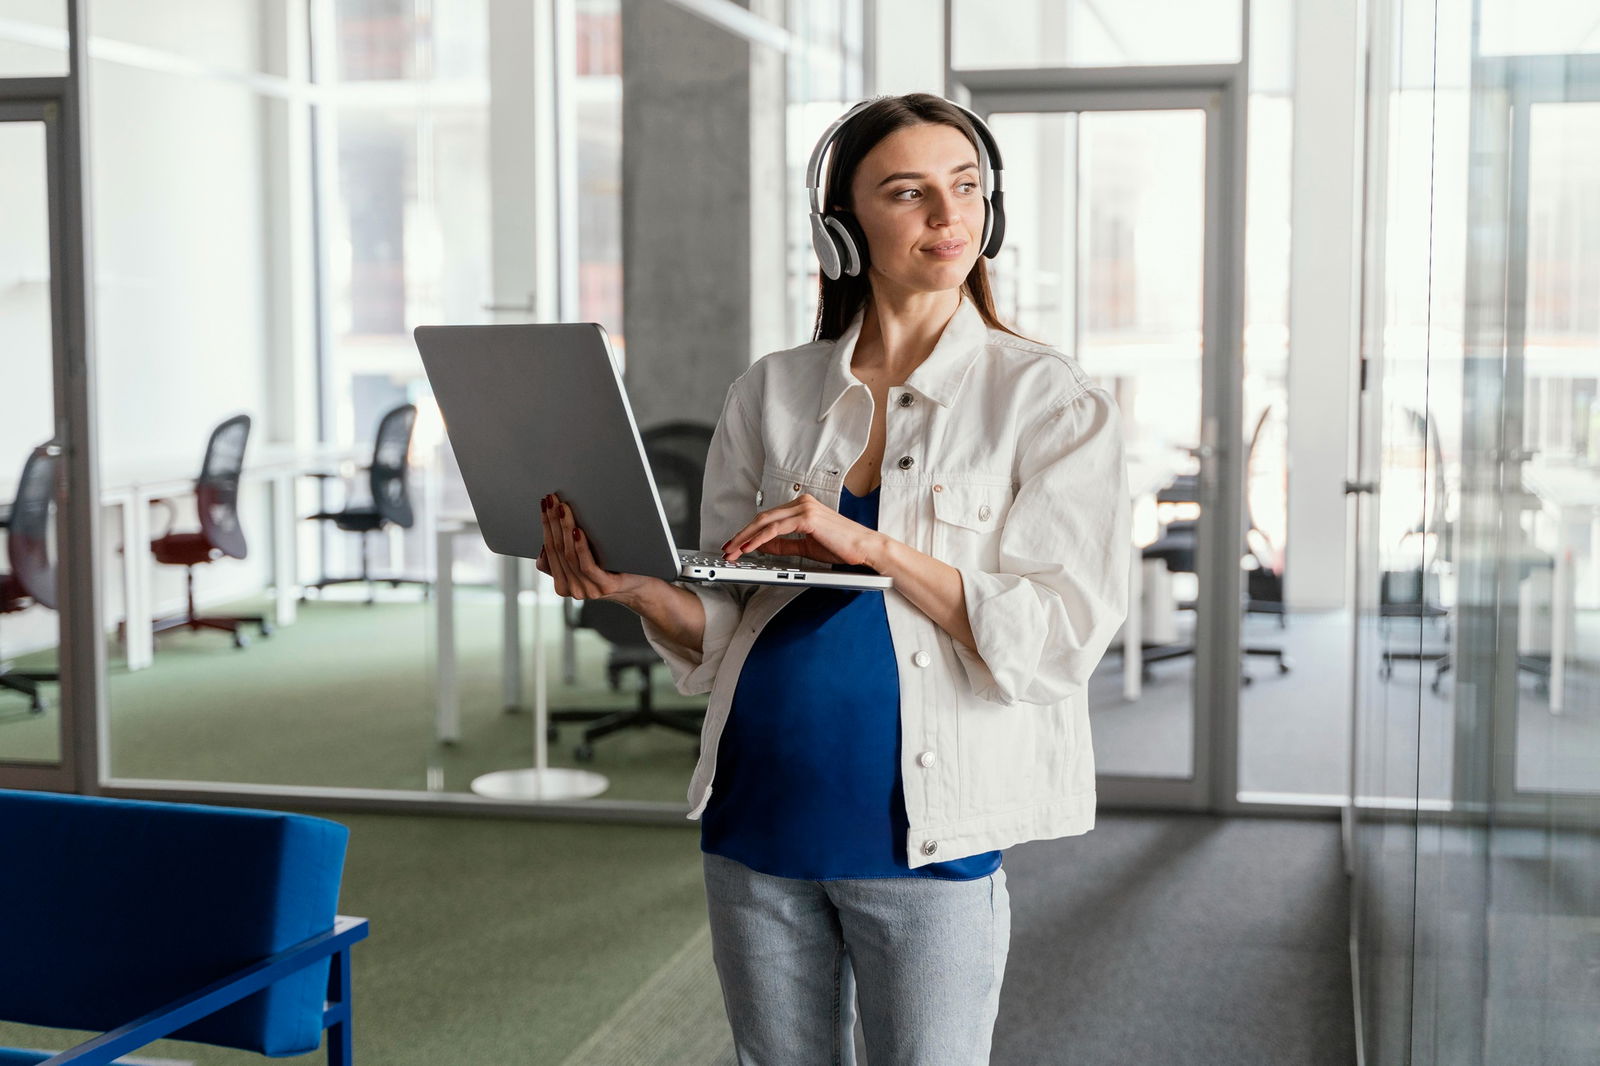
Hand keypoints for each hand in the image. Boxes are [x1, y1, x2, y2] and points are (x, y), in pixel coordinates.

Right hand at [535, 493, 651, 601]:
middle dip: (552, 521)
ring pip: (569, 556)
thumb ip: (565, 553)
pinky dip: (580, 546)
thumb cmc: (613, 566)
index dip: (545, 525)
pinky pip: (587, 565)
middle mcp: (573, 589)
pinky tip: (577, 530)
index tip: (544, 504)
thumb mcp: (584, 560)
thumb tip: (548, 531)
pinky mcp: (605, 586)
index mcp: (563, 584)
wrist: (643, 583)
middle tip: (551, 500)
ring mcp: (588, 590)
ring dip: (563, 528)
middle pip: (557, 550)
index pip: (548, 551)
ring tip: (562, 508)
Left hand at [721, 493, 884, 568]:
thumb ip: (783, 545)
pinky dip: (760, 539)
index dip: (748, 532)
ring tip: (733, 551)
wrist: (865, 549)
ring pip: (765, 522)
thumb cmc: (842, 547)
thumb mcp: (806, 547)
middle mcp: (801, 503)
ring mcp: (804, 508)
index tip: (735, 545)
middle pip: (762, 518)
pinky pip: (776, 529)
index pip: (767, 518)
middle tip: (727, 549)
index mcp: (801, 507)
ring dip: (746, 538)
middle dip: (741, 535)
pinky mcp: (807, 518)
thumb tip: (762, 546)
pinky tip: (749, 548)